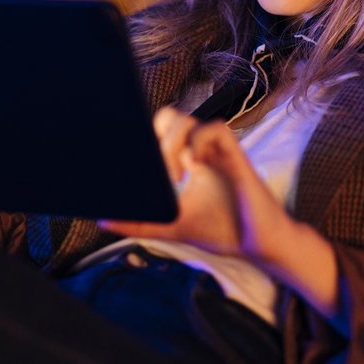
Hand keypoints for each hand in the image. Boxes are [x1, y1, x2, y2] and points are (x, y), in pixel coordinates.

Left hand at [100, 107, 290, 258]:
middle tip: (158, 171)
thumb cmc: (222, 232)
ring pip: (189, 119)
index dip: (145, 136)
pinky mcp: (235, 155)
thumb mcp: (173, 227)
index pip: (160, 131)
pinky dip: (197, 142)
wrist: (260, 246)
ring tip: (174, 177)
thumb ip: (141, 223)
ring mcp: (217, 151)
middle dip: (157, 137)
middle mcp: (200, 151)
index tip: (136, 161)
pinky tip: (193, 167)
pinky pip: (215, 128)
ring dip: (173, 142)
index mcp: (186, 161)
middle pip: (171, 117)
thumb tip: (103, 220)